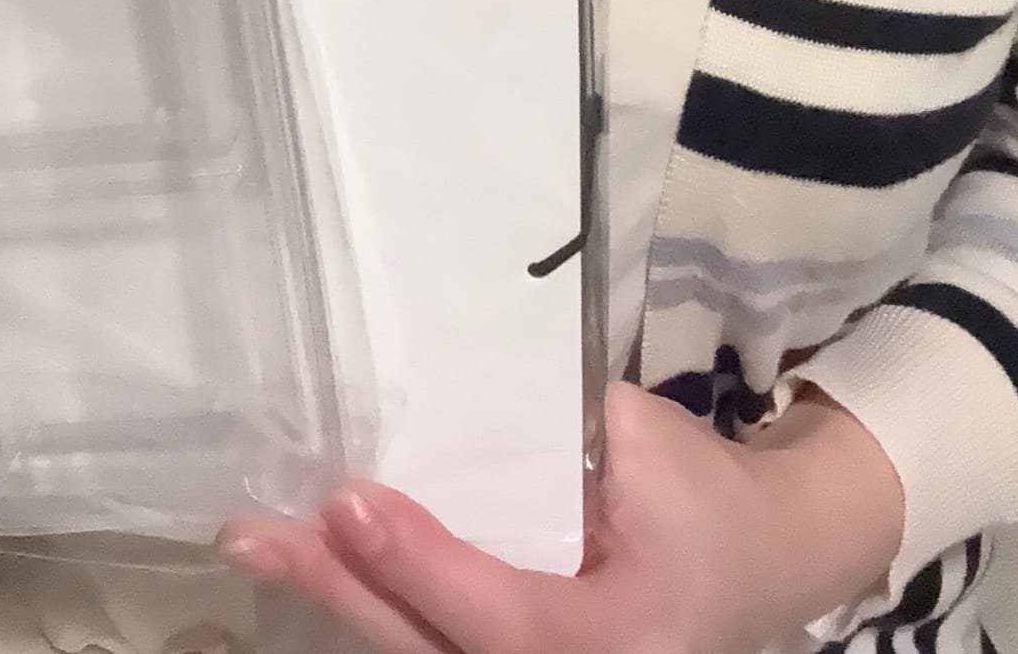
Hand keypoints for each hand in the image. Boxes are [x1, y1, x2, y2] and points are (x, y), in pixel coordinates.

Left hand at [221, 380, 904, 653]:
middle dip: (342, 589)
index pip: (500, 611)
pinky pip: (430, 644)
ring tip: (258, 542)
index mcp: (617, 638)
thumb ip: (563, 429)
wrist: (759, 561)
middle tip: (258, 533)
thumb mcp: (652, 448)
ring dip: (336, 596)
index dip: (418, 561)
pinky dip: (369, 602)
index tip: (348, 502)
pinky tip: (314, 559)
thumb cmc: (707, 498)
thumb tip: (458, 390)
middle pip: (435, 648)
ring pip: (420, 652)